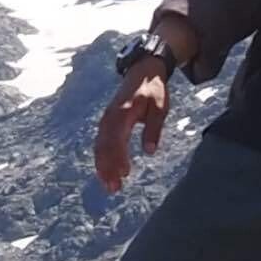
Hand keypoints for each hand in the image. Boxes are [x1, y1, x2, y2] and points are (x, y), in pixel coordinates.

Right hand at [92, 63, 173, 192]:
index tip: (124, 174)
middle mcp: (110, 117)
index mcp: (123, 113)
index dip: (118, 158)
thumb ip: (154, 128)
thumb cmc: (153, 90)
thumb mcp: (160, 107)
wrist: (142, 72)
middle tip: (114, 188)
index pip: (116, 139)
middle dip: (107, 168)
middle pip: (104, 146)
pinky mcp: (107, 123)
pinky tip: (107, 173)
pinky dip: (102, 159)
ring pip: (100, 147)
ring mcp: (106, 120)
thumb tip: (150, 151)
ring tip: (110, 186)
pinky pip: (101, 143)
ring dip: (103, 167)